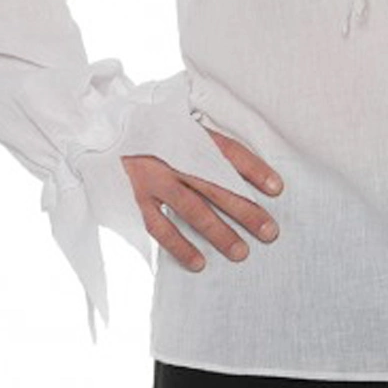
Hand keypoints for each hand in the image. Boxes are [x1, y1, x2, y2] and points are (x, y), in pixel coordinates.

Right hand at [122, 128, 283, 270]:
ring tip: (241, 253)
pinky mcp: (138, 196)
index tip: (277, 188)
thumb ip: (210, 144)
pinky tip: (199, 262)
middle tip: (269, 232)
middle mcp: (174, 156)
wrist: (111, 124)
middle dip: (245, 210)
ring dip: (218, 232)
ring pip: (192, 209)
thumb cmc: (158, 128)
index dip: (254, 169)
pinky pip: (160, 225)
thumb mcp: (185, 125)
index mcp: (190, 134)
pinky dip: (179, 245)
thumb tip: (245, 171)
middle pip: (216, 184)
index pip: (228, 151)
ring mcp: (155, 178)